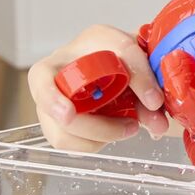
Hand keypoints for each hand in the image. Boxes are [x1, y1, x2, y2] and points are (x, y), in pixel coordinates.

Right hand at [27, 24, 167, 153]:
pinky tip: (118, 128)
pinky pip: (77, 145)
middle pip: (58, 119)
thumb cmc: (115, 50)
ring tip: (131, 126)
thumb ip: (143, 74)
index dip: (51, 100)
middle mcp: (51, 88)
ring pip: (66, 138)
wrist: (121, 59)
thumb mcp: (130, 49)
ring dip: (103, 138)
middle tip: (132, 125)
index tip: (69, 113)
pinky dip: (102, 142)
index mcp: (60, 60)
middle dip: (99, 128)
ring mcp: (56, 111)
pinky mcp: (67, 128)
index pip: (40, 79)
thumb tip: (154, 103)